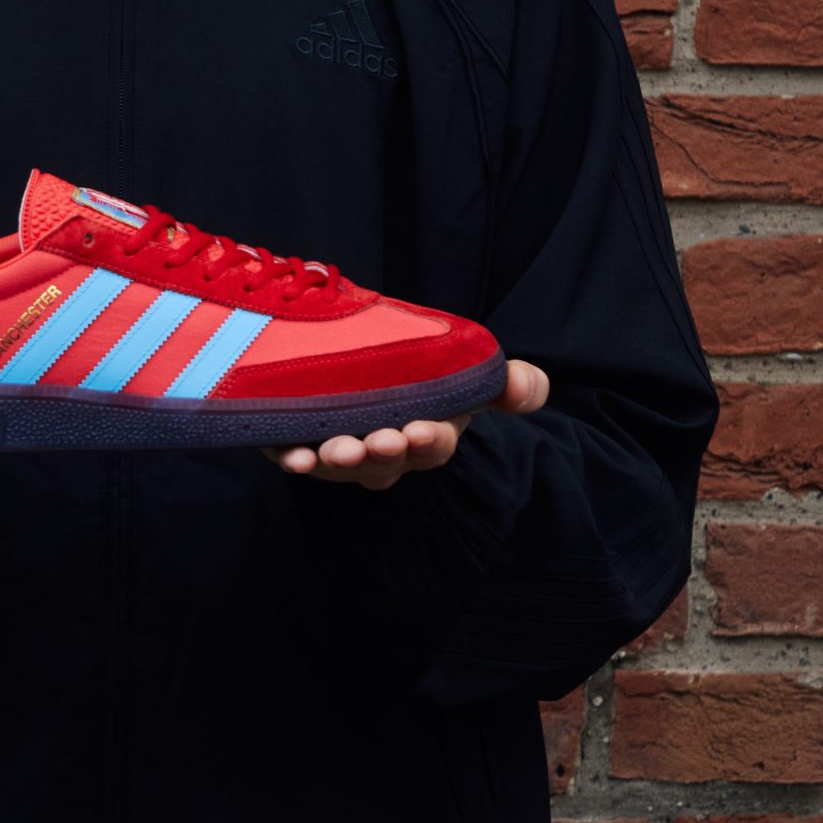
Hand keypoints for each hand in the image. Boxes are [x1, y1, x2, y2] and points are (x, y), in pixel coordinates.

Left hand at [261, 359, 549, 489]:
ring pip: (341, 465)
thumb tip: (530, 390)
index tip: (421, 430)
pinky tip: (291, 457)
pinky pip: (294, 457)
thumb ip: (503, 382)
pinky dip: (292, 458)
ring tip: (337, 448)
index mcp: (424, 436)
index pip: (432, 446)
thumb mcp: (464, 374)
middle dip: (383, 454)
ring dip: (338, 460)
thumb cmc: (419, 375)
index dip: (428, 441)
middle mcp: (382, 453)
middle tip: (380, 440)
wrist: (356, 357)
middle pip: (385, 463)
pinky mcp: (298, 442)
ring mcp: (340, 451)